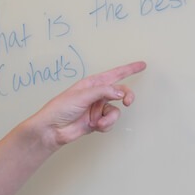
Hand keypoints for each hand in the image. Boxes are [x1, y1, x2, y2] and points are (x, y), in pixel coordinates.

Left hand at [0, 60, 145, 194]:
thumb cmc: (60, 108)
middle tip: (128, 102)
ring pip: (115, 110)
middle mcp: (96, 95)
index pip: (114, 74)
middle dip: (126, 97)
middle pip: (120, 92)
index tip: (142, 65)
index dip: (129, 69)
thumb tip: (121, 92)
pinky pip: (110, 122)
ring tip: (99, 122)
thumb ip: (103, 92)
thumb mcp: (82, 95)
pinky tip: (96, 126)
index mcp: (92, 84)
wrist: (52, 129)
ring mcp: (97, 109)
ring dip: (110, 117)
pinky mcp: (97, 122)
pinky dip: (106, 125)